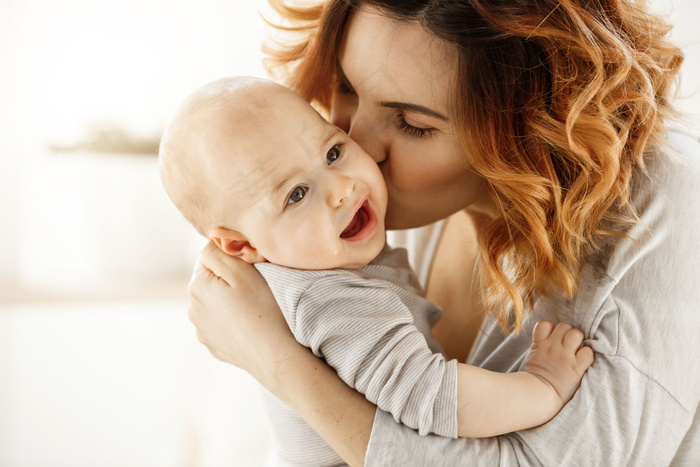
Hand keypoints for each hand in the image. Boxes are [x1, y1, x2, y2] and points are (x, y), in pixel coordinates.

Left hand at [187, 240, 297, 386]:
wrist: (274, 354)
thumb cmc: (263, 308)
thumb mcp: (242, 271)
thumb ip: (217, 252)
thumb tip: (206, 245)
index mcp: (197, 286)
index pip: (209, 259)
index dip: (230, 260)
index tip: (249, 271)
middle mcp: (192, 309)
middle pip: (210, 282)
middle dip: (227, 281)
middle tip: (254, 288)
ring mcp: (202, 330)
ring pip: (214, 304)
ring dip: (228, 301)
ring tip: (253, 308)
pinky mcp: (213, 346)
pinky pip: (221, 324)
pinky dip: (232, 321)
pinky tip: (249, 325)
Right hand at [522, 321, 594, 403]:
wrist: (535, 396)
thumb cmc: (530, 382)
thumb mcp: (530, 359)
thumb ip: (538, 349)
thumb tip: (542, 345)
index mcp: (539, 345)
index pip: (545, 324)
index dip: (551, 329)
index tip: (553, 338)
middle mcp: (552, 347)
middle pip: (564, 326)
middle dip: (567, 333)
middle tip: (568, 345)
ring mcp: (565, 356)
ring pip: (576, 334)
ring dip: (578, 341)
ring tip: (576, 351)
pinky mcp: (576, 367)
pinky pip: (588, 352)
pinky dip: (588, 355)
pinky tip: (583, 361)